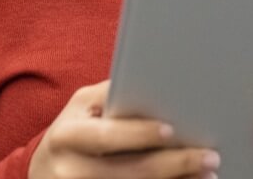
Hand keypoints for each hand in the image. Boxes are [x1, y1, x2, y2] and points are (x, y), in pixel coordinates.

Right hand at [28, 81, 220, 178]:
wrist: (42, 174)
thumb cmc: (72, 132)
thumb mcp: (80, 107)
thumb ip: (112, 96)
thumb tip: (155, 82)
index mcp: (66, 136)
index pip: (107, 136)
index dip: (138, 134)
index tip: (171, 130)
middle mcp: (72, 171)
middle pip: (130, 172)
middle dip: (175, 164)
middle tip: (210, 156)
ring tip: (207, 174)